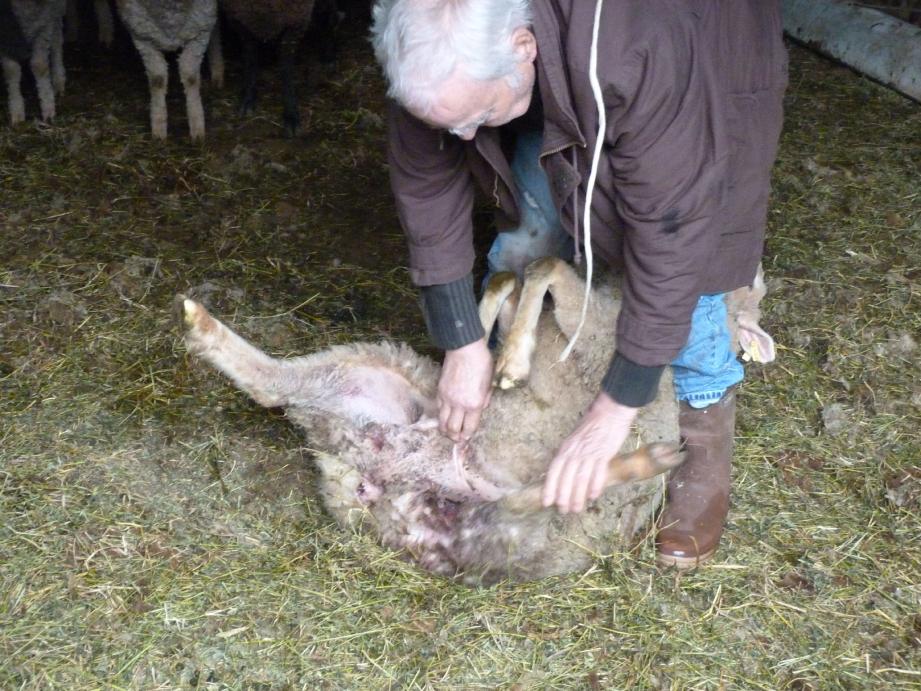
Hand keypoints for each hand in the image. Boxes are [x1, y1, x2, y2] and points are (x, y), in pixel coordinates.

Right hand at [438, 338, 493, 441]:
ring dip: (445, 430)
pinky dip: (441, 415)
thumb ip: (484, 400)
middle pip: (453, 428)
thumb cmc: (481, 364)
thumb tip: (479, 409)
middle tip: (456, 439)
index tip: (466, 439)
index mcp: (475, 404)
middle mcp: (459, 404)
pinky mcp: (440, 391)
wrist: (464, 348)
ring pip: (442, 421)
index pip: (469, 427)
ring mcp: (447, 398)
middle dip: (454, 437)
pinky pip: (439, 408)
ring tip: (447, 433)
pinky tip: (443, 417)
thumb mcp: (489, 384)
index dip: (467, 436)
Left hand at [542, 392, 638, 512]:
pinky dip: (595, 485)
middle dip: (563, 496)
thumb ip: (570, 455)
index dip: (549, 487)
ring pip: (580, 478)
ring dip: (578, 496)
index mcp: (565, 448)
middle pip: (566, 478)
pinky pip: (598, 472)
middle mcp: (575, 452)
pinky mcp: (604, 453)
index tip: (546, 502)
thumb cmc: (592, 426)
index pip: (554, 470)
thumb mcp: (574, 440)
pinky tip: (594, 496)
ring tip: (577, 509)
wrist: (609, 412)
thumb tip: (565, 473)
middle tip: (564, 511)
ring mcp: (589, 453)